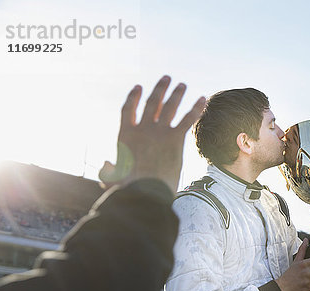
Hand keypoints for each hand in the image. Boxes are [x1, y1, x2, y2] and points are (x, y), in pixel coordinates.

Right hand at [99, 75, 205, 191]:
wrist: (145, 192)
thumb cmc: (128, 189)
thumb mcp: (111, 179)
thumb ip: (107, 171)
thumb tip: (106, 163)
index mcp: (125, 135)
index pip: (128, 109)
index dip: (134, 97)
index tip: (139, 87)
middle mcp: (142, 129)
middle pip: (152, 102)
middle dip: (160, 89)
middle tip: (167, 79)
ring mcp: (158, 132)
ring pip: (170, 106)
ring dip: (177, 93)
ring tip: (182, 85)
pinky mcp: (175, 138)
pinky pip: (187, 118)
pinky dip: (196, 108)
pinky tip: (203, 99)